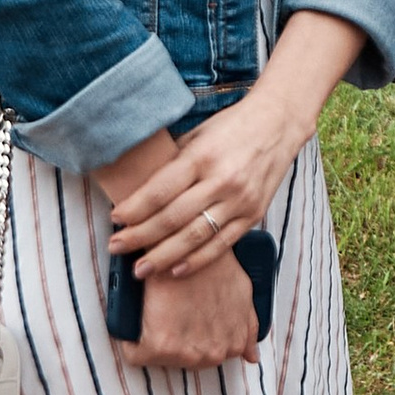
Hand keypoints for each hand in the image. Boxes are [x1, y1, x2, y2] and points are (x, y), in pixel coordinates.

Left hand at [103, 88, 304, 281]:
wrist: (278, 124)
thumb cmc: (232, 126)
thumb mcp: (198, 134)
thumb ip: (174, 164)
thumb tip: (139, 191)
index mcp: (202, 156)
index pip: (160, 190)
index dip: (135, 209)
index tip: (115, 220)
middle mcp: (221, 180)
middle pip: (173, 218)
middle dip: (140, 237)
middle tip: (116, 248)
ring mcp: (239, 200)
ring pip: (195, 237)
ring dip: (164, 256)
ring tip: (140, 269)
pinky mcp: (253, 215)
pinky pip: (222, 244)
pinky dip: (197, 260)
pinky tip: (176, 270)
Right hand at [120, 247, 259, 369]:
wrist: (192, 244)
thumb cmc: (216, 266)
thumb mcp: (243, 294)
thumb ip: (249, 326)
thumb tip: (251, 356)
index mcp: (232, 345)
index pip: (203, 358)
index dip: (187, 339)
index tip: (179, 322)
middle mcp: (212, 355)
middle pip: (180, 360)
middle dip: (170, 341)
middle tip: (165, 313)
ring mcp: (187, 353)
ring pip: (157, 358)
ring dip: (150, 342)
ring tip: (150, 315)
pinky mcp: (160, 345)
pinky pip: (134, 355)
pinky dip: (130, 342)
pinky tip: (131, 325)